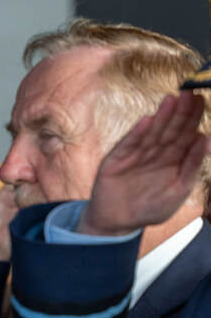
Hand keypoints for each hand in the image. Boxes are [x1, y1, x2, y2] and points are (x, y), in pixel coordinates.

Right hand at [81, 90, 210, 235]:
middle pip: (169, 129)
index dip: (193, 118)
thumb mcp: (178, 190)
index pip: (185, 134)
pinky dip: (136, 134)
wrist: (118, 224)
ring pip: (151, 133)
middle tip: (190, 94)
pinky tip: (146, 122)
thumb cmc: (150, 209)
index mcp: (172, 159)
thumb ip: (191, 166)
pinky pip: (127, 145)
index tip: (202, 100)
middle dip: (179, 112)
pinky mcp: (116, 160)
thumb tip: (204, 138)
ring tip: (171, 101)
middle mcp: (154, 153)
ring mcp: (135, 155)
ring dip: (161, 117)